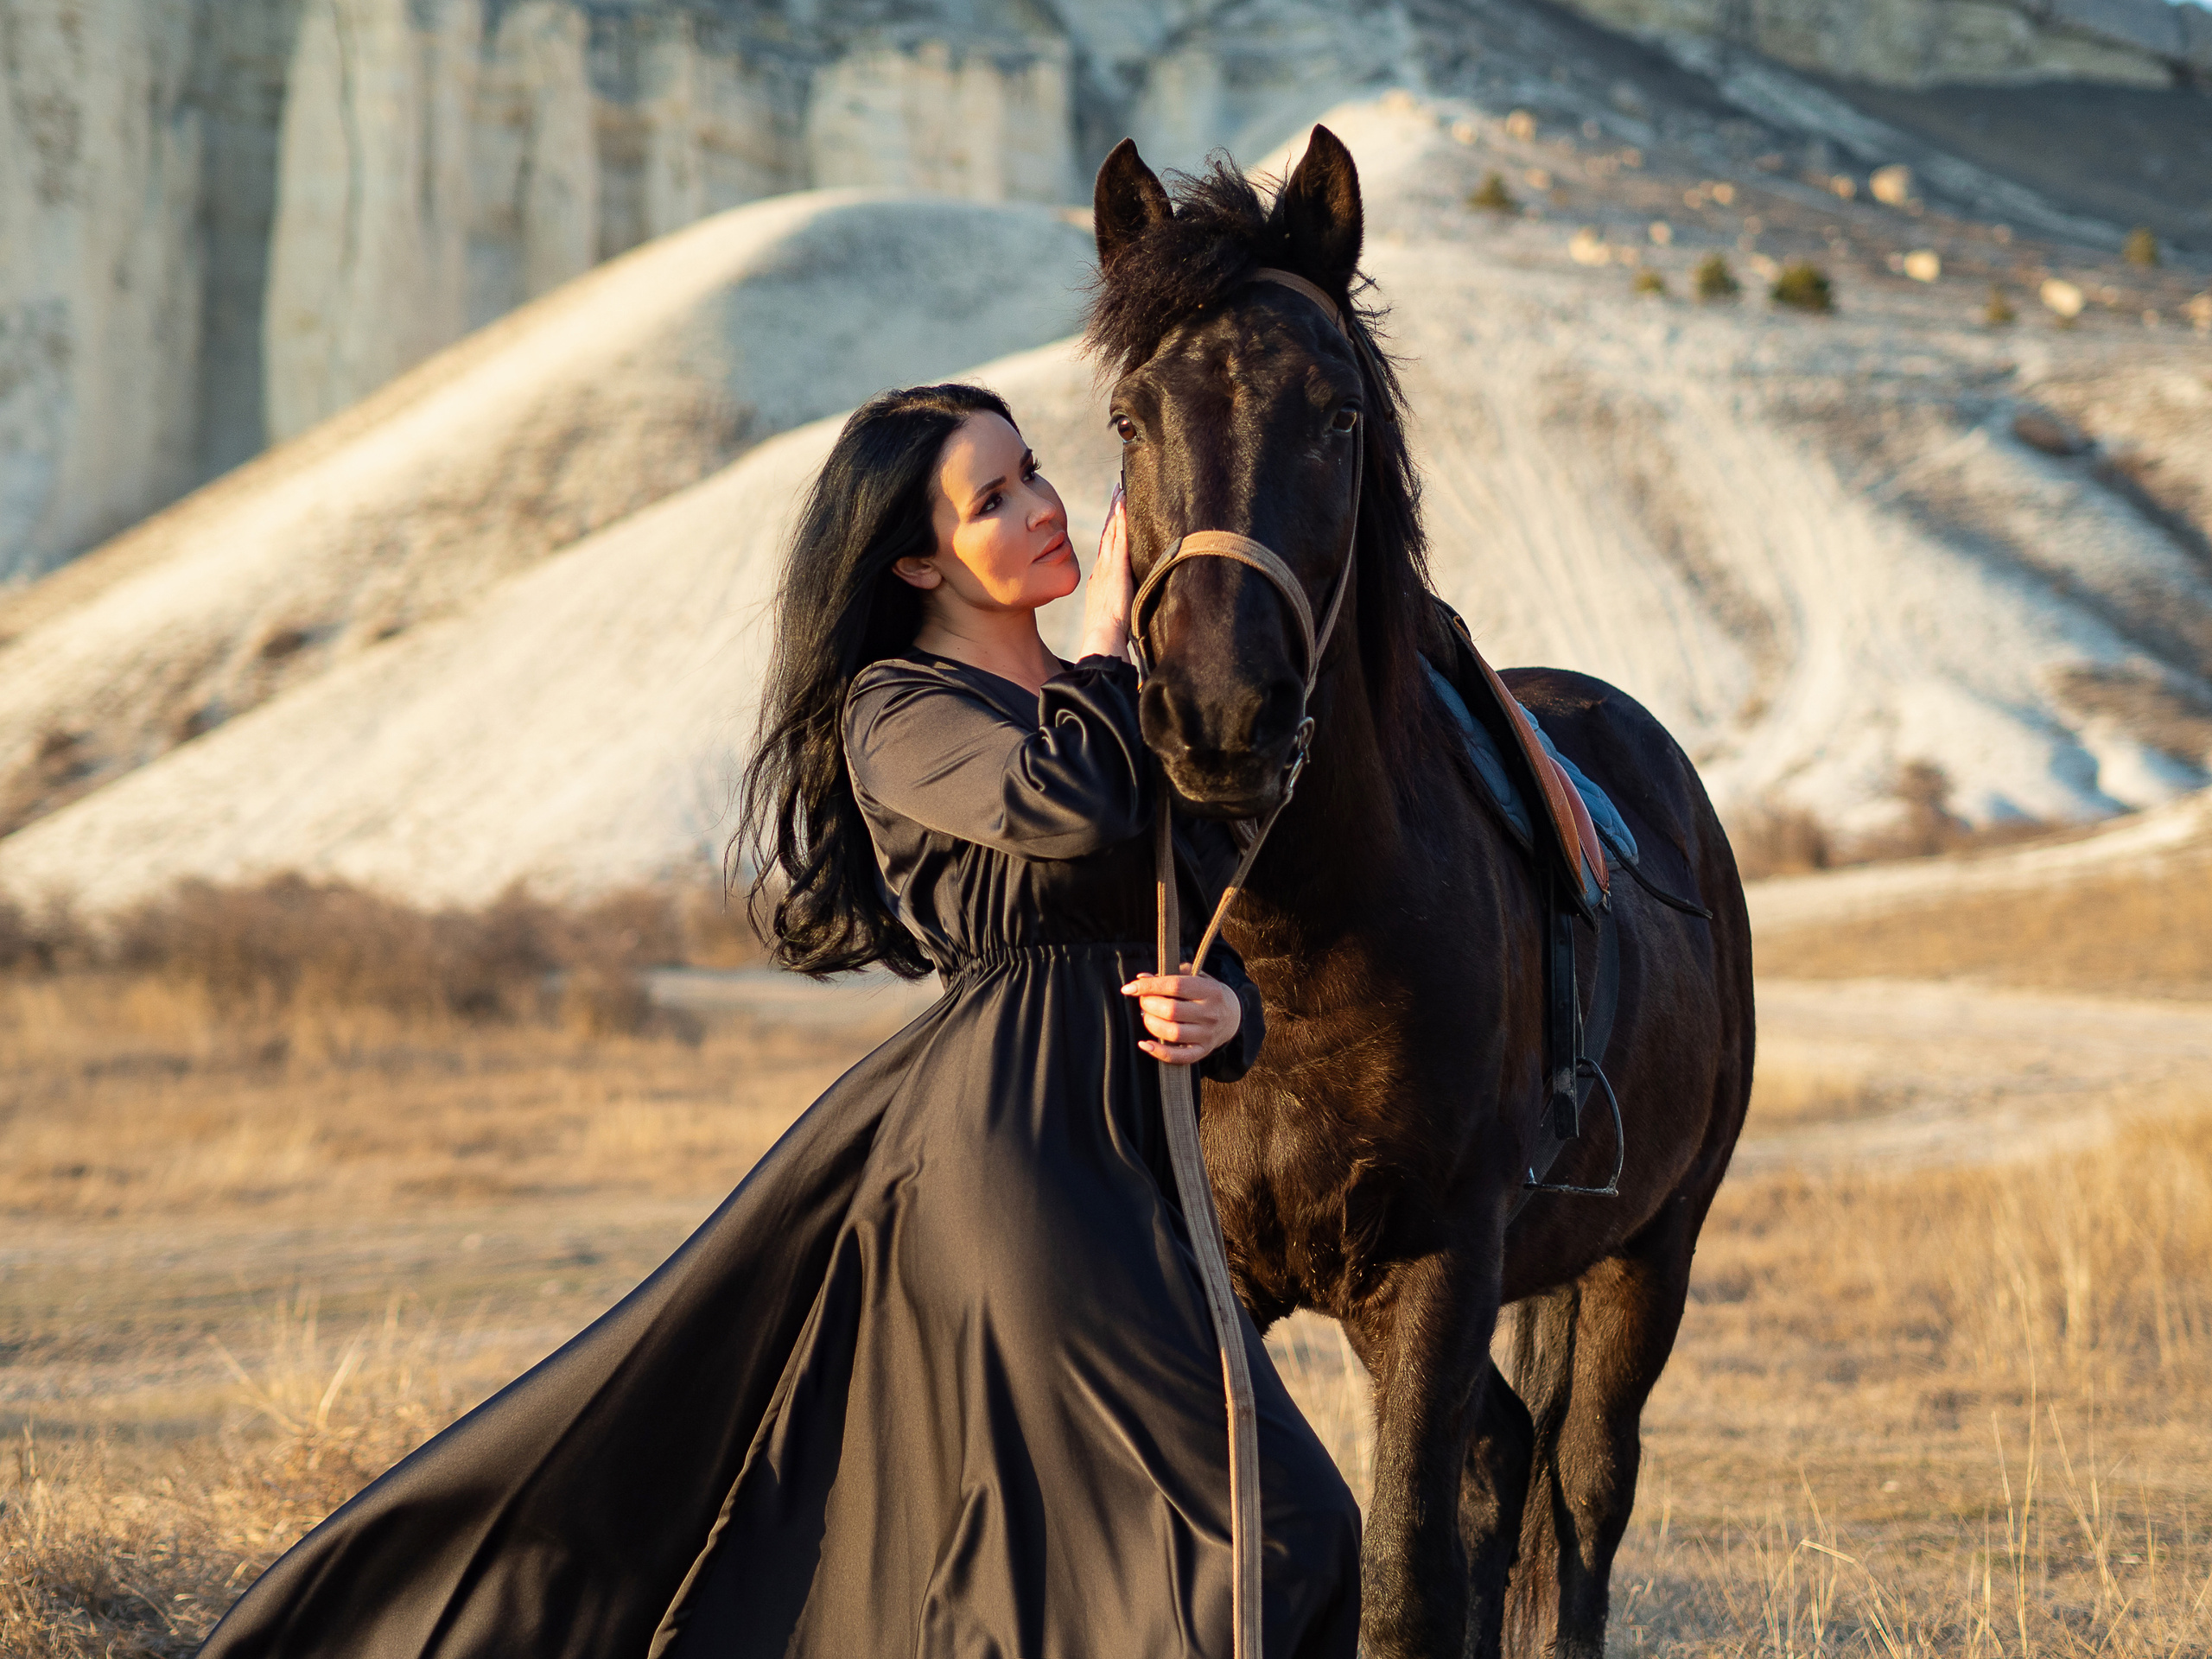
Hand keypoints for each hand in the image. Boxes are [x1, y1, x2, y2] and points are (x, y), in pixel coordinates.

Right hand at [1077, 484, 1131, 662]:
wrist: (1103, 634)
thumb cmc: (1110, 630)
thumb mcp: (1114, 611)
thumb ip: (1120, 601)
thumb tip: (1128, 601)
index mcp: (1101, 577)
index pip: (1107, 547)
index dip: (1111, 528)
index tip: (1115, 513)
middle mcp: (1102, 567)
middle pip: (1107, 534)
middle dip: (1113, 513)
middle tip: (1118, 491)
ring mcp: (1108, 566)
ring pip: (1112, 532)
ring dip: (1117, 511)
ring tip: (1121, 491)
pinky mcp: (1116, 567)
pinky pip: (1119, 539)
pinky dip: (1120, 522)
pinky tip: (1123, 507)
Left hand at [1121, 964, 1242, 1065]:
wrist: (1233, 1015)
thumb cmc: (1208, 993)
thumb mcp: (1196, 977)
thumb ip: (1170, 974)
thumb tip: (1142, 978)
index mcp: (1210, 990)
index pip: (1175, 985)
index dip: (1149, 986)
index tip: (1129, 988)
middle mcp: (1210, 1013)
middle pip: (1171, 1010)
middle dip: (1148, 1005)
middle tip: (1143, 1001)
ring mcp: (1207, 1034)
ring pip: (1173, 1033)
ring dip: (1151, 1024)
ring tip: (1146, 1017)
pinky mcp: (1203, 1051)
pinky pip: (1179, 1057)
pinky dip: (1159, 1052)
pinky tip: (1145, 1044)